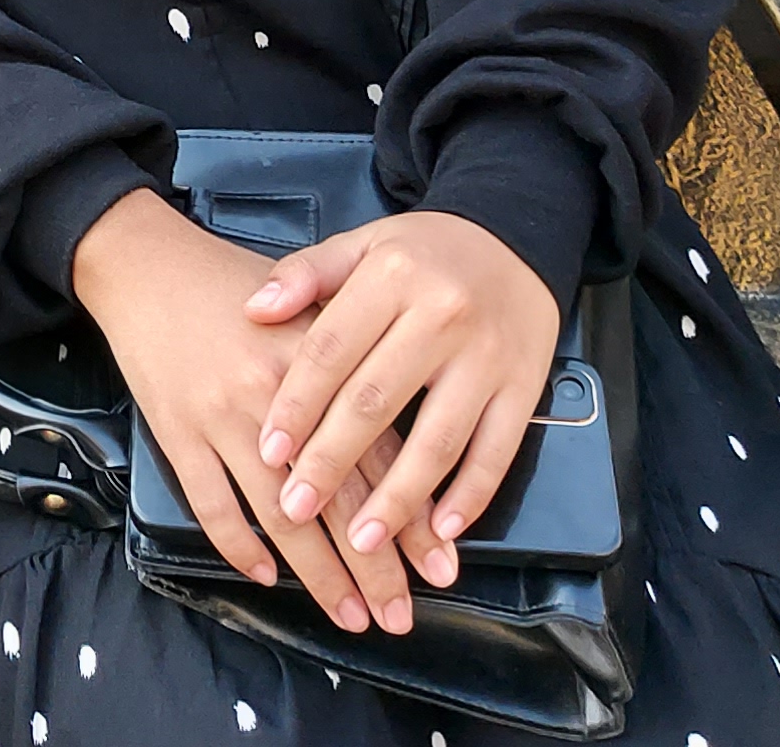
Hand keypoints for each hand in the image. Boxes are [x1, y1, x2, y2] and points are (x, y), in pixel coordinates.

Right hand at [70, 190, 417, 632]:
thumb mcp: (307, 308)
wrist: (147, 264)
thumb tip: (409, 440)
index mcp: (319, 362)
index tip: (439, 564)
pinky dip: (239, 546)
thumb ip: (353, 367)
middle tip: (400, 616)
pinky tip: (266, 575)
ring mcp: (222, 417)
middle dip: (373, 566)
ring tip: (350, 616)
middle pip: (337, 497)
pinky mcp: (176, 431)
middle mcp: (275, 395)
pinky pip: (211, 505)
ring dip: (319, 575)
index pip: (378, 454)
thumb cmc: (233, 287)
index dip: (410, 516)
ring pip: (279, 515)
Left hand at [246, 212, 560, 575]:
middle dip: (332, 462)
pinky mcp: (525, 387)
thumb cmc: (427, 253)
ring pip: (438, 439)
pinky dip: (471, 495)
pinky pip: (498, 451)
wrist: (516, 239)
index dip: (298, 404)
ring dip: (398, 499)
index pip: (332, 350)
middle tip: (296, 506)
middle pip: (376, 401)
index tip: (268, 449)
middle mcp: (441, 317)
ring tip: (361, 540)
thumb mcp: (363, 243)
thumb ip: (307, 274)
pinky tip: (442, 528)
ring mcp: (487, 358)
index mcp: (391, 278)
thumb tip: (254, 308)